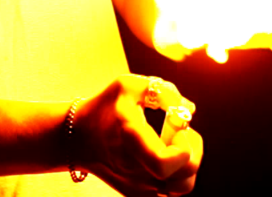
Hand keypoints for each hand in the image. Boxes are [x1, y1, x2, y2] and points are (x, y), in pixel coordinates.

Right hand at [73, 75, 202, 196]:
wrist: (79, 138)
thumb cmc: (104, 108)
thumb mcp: (129, 85)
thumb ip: (164, 92)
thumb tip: (189, 110)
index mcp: (129, 137)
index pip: (164, 162)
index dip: (183, 145)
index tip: (175, 126)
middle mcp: (134, 168)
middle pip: (185, 175)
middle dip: (192, 149)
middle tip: (176, 132)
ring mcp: (138, 186)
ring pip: (184, 186)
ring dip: (187, 163)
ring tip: (172, 144)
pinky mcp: (140, 195)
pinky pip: (173, 190)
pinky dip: (177, 174)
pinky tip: (164, 156)